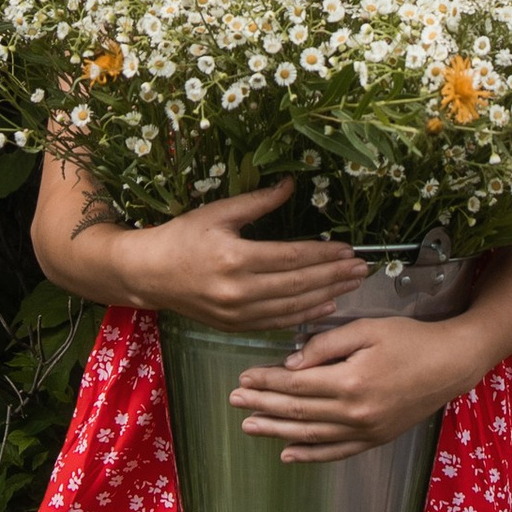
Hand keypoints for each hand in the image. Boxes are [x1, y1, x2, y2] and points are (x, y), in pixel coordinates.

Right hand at [112, 182, 368, 333]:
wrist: (148, 274)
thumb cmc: (182, 236)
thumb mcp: (218, 212)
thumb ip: (258, 201)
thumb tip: (291, 184)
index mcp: (235, 258)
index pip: (292, 258)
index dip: (323, 254)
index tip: (348, 248)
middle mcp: (238, 290)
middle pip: (298, 285)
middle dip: (334, 276)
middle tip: (363, 269)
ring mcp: (236, 313)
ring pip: (292, 307)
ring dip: (327, 296)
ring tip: (352, 286)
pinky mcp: (234, 326)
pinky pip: (277, 323)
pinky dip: (304, 316)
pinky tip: (326, 307)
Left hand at [227, 315, 472, 457]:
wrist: (451, 364)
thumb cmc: (411, 339)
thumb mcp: (367, 329)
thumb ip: (326, 346)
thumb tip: (291, 364)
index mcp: (350, 382)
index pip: (295, 385)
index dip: (266, 382)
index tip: (243, 378)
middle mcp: (355, 412)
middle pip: (297, 411)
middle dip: (262, 406)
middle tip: (234, 402)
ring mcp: (365, 430)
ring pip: (311, 435)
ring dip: (276, 432)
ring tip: (249, 427)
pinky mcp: (376, 439)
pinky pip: (336, 452)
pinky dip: (310, 454)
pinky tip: (288, 454)